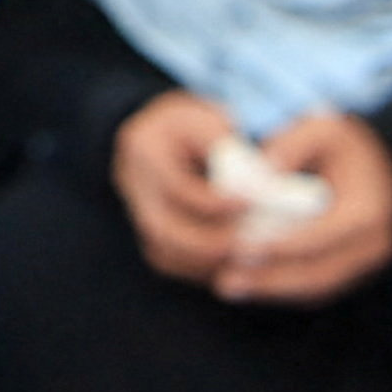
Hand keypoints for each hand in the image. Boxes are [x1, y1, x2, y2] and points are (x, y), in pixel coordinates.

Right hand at [112, 91, 247, 282]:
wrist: (168, 137)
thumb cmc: (197, 128)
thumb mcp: (212, 123)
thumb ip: (230, 150)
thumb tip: (260, 184)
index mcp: (144, 149)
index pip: (178, 187)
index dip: (217, 201)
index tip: (253, 203)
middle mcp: (132, 184)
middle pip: (163, 230)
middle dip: (212, 243)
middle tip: (254, 244)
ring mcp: (136, 213)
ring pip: (165, 253)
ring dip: (210, 261)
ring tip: (250, 257)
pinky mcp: (148, 234)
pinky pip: (171, 262)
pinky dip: (203, 268)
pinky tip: (235, 264)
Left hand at [213, 112, 391, 303]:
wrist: (377, 166)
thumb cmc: (344, 143)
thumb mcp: (323, 126)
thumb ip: (293, 144)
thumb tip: (263, 173)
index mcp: (369, 211)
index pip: (320, 236)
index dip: (279, 246)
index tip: (239, 247)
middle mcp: (374, 245)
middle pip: (317, 272)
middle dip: (269, 279)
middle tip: (225, 281)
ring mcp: (366, 263)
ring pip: (316, 287)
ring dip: (271, 289)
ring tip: (227, 285)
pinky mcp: (354, 272)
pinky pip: (317, 287)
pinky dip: (282, 288)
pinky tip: (248, 283)